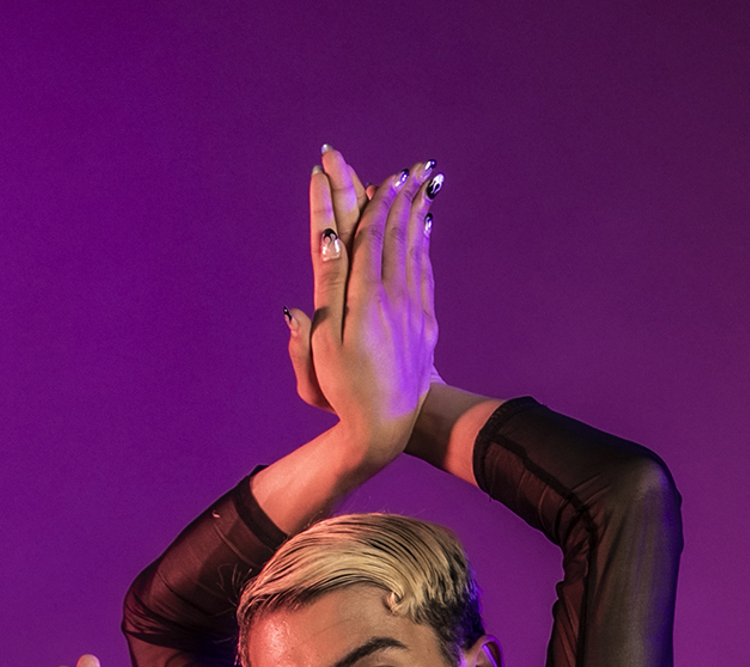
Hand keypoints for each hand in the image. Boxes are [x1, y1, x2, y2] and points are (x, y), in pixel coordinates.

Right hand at [283, 145, 439, 468]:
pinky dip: (422, 236)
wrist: (390, 428)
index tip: (326, 167)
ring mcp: (412, 305)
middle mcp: (391, 294)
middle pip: (385, 227)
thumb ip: (325, 290)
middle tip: (367, 156)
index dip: (341, 197)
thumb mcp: (324, 347)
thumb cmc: (345, 392)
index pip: (355, 233)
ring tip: (412, 171)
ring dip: (408, 202)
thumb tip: (325, 242)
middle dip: (378, 187)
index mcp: (362, 298)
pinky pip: (424, 265)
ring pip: (411, 240)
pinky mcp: (424, 319)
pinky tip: (423, 218)